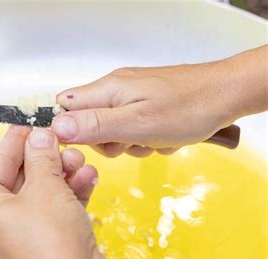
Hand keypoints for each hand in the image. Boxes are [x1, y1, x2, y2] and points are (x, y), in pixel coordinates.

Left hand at [0, 126, 113, 258]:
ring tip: (79, 160)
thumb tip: (40, 134)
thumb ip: (42, 157)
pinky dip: (73, 191)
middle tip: (61, 139)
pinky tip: (88, 177)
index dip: (15, 139)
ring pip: (44, 189)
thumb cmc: (50, 244)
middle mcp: (2, 220)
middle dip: (46, 156)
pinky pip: (59, 206)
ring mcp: (27, 230)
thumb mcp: (45, 187)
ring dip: (63, 173)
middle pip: (23, 175)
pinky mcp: (51, 237)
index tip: (29, 121)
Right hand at [51, 45, 266, 156]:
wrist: (226, 94)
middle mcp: (115, 88)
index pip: (65, 108)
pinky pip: (133, 126)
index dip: (70, 130)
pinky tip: (163, 136)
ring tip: (153, 140)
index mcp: (107, 90)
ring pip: (113, 128)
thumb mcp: (136, 125)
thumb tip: (56, 127)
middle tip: (130, 143)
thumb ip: (95, 126)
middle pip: (89, 123)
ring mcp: (132, 94)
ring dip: (131, 142)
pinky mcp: (146, 102)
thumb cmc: (187, 108)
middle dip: (108, 142)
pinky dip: (146, 137)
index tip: (90, 145)